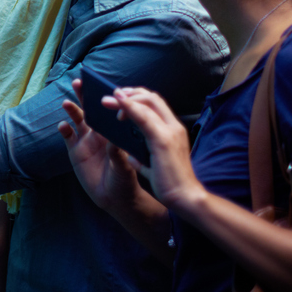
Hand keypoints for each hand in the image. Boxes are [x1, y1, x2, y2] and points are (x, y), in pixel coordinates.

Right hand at [58, 79, 141, 212]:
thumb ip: (117, 154)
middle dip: (84, 95)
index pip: (108, 110)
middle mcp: (99, 132)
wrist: (115, 198)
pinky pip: (68, 136)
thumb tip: (112, 140)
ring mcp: (86, 140)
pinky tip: (63, 126)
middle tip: (79, 82)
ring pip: (77, 119)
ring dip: (72, 109)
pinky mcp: (75, 151)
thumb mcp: (124, 167)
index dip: (104, 97)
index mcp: (114, 131)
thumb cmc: (125, 179)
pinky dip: (64, 129)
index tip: (100, 87)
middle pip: (90, 108)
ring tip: (67, 103)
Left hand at [110, 87, 206, 212]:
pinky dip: (130, 107)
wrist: (185, 198)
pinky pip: (144, 117)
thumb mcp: (154, 165)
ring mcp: (170, 132)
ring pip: (147, 103)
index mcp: (172, 131)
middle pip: (152, 97)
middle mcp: (173, 127)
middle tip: (110, 97)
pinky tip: (118, 103)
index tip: (120, 99)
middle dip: (129, 93)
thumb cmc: (171, 184)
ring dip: (124, 99)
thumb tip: (130, 156)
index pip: (155, 104)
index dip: (137, 97)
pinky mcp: (163, 140)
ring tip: (106, 100)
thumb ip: (142, 157)